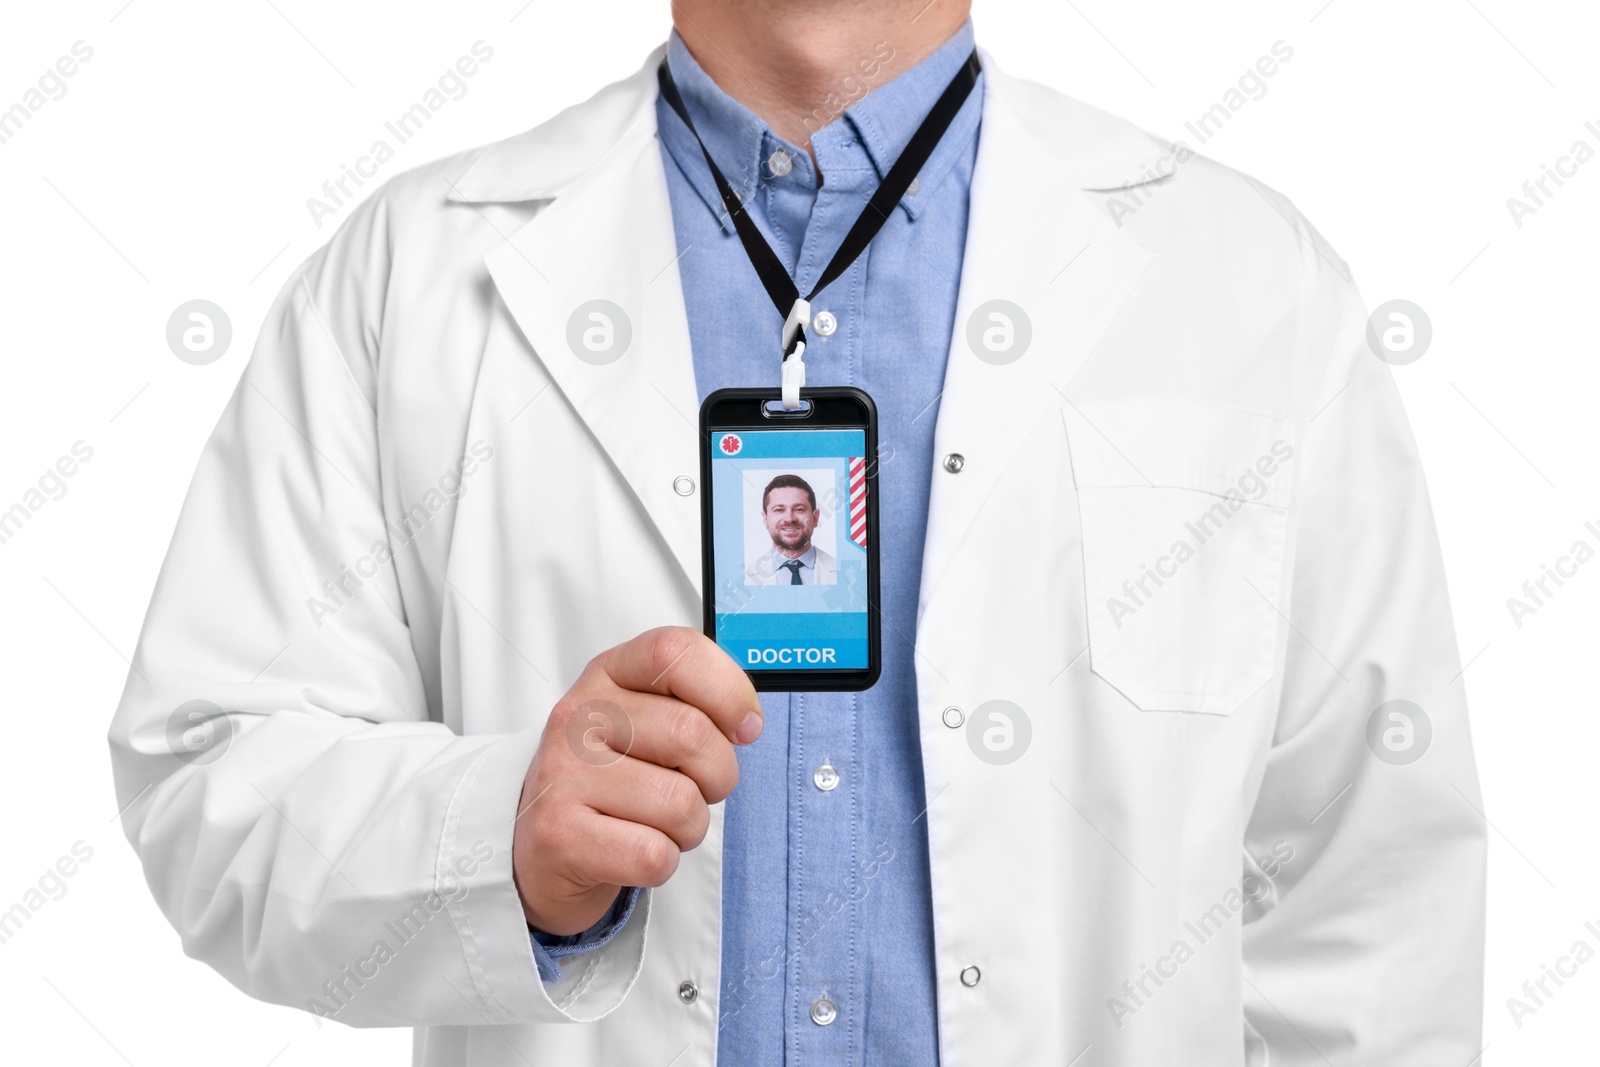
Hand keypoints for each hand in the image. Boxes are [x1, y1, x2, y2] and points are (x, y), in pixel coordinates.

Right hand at [513, 626, 761, 935]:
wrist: (545, 845)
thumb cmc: (615, 778)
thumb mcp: (648, 721)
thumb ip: (697, 703)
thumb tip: (747, 723)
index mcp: (608, 674)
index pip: (677, 651)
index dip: (728, 690)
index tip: (744, 727)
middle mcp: (579, 716)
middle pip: (692, 733)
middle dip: (719, 775)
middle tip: (697, 787)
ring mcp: (563, 774)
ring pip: (681, 804)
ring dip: (689, 826)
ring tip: (658, 821)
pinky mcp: (559, 834)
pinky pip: (654, 854)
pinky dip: (662, 862)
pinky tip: (634, 848)